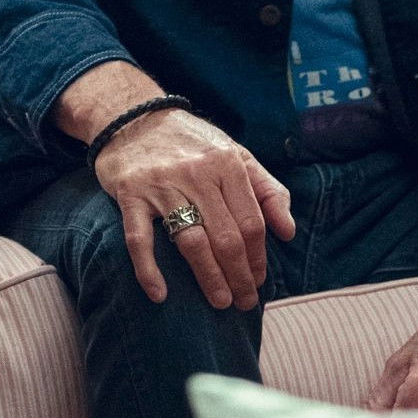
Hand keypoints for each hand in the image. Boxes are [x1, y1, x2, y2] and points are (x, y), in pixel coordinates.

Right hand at [56, 63, 295, 311]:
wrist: (133, 116)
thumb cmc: (191, 143)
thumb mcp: (237, 155)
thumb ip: (267, 190)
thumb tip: (288, 232)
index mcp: (227, 164)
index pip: (251, 222)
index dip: (258, 258)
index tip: (258, 281)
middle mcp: (197, 173)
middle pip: (226, 237)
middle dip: (239, 276)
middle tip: (243, 302)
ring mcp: (162, 184)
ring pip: (192, 242)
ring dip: (209, 278)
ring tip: (219, 302)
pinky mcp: (130, 194)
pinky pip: (140, 239)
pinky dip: (148, 270)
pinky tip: (160, 294)